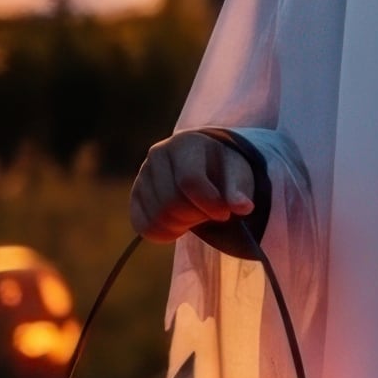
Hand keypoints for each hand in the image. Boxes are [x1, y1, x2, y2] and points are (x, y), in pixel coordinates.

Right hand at [131, 131, 256, 241]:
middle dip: (196, 217)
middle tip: (211, 214)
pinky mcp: (135, 196)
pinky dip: (166, 233)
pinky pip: (144, 226)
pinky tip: (182, 223)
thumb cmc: (224, 169)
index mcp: (185, 144)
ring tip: (198, 214)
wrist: (206, 166)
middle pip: (171, 203)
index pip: (190, 181)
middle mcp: (157, 155)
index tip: (225, 214)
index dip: (209, 204)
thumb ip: (239, 190)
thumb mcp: (237, 174)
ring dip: (183, 225)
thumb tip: (242, 207)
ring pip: (157, 218)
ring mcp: (142, 176)